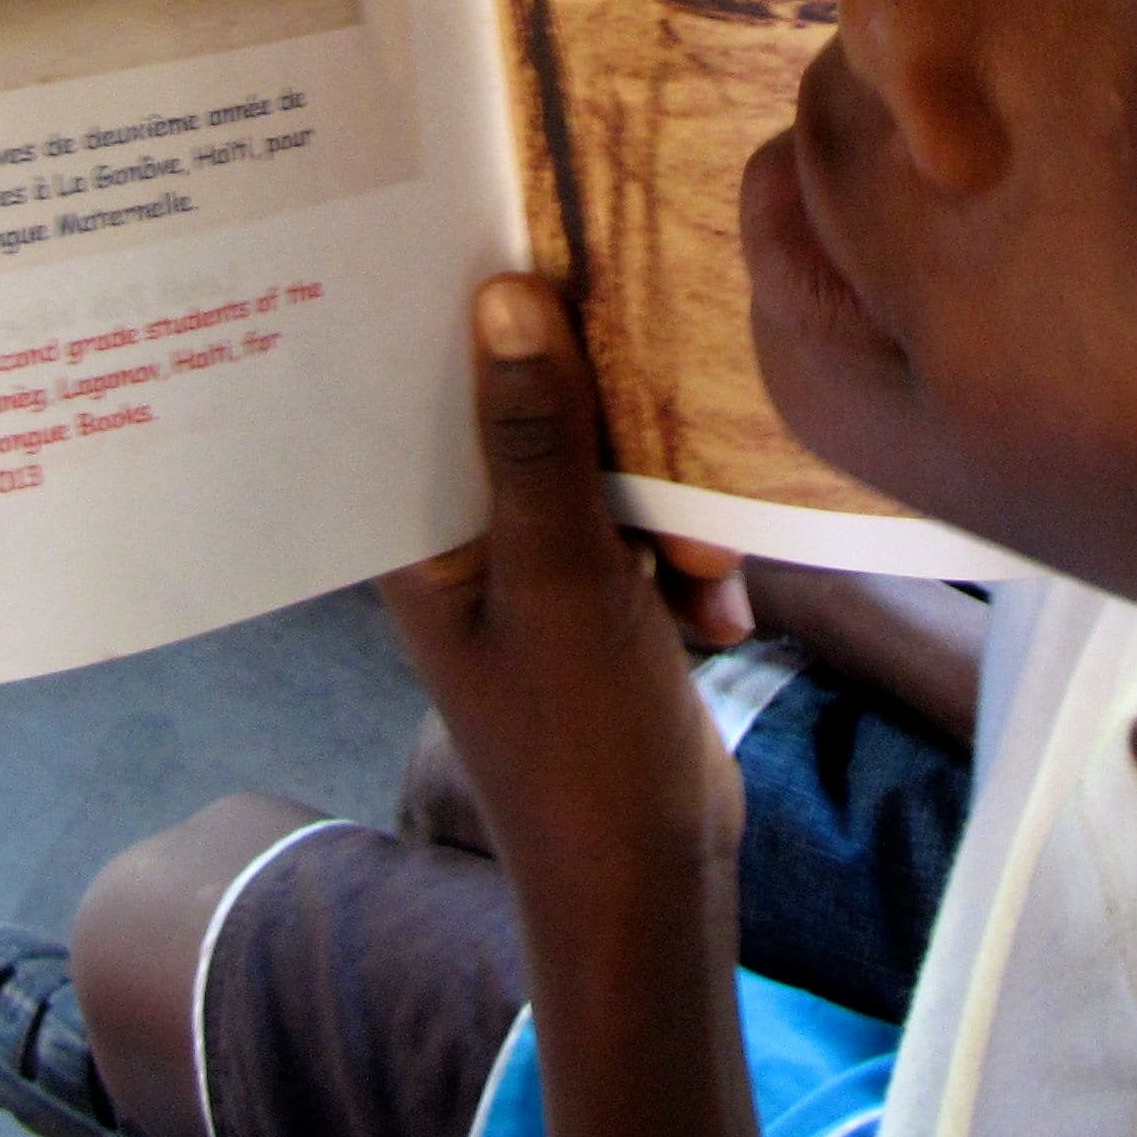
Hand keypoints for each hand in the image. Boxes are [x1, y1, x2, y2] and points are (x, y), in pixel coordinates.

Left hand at [381, 279, 744, 913]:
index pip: (426, 391)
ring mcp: (538, 572)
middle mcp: (466, 544)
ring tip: (700, 575)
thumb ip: (537, 436)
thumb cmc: (583, 748)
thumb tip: (503, 294)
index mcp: (419, 537)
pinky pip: (653, 527)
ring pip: (610, 469)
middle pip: (534, 418)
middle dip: (617, 435)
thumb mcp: (564, 576)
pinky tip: (718, 616)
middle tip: (668, 479)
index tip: (534, 247)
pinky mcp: (603, 599)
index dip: (476, 323)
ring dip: (673, 511)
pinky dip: (693, 561)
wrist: (655, 888)